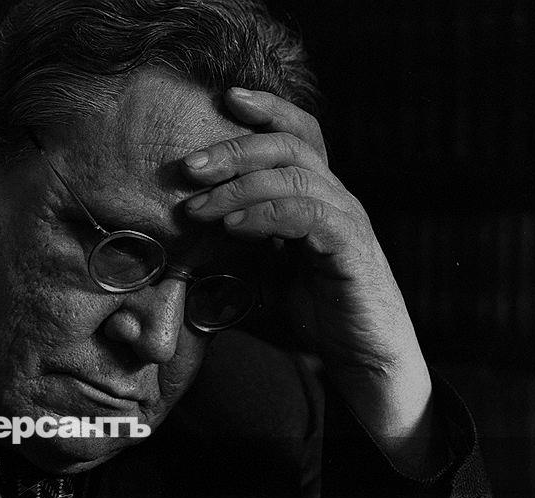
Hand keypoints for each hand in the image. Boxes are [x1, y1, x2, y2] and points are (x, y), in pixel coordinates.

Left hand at [182, 88, 439, 472]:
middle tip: (188, 168)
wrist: (364, 364)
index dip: (268, 109)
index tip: (224, 98)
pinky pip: (308, 215)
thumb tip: (170, 261)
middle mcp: (337, 200)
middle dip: (235, 148)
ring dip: (239, 187)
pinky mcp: (352, 250)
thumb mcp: (258, 283)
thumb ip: (227, 262)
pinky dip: (265, 215)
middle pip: (291, 146)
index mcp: (317, 197)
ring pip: (296, 177)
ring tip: (197, 207)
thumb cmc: (312, 319)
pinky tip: (233, 228)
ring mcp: (347, 222)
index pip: (299, 135)